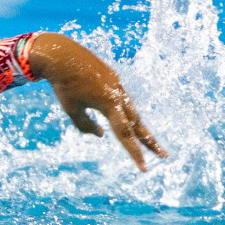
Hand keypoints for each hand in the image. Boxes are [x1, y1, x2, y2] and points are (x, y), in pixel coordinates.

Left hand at [26, 32, 166, 170]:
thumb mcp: (72, 110)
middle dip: (149, 141)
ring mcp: (118, 85)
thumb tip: (100, 135)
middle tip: (163, 156)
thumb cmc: (64, 85)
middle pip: (137, 123)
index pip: (125, 134)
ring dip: (136, 126)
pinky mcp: (113, 78)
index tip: (145, 168)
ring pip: (130, 110)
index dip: (135, 153)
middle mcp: (119, 95)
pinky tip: (118, 114)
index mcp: (109, 104)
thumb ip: (86, 126)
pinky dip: (122, 110)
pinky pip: (121, 98)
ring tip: (144, 141)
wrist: (61, 55)